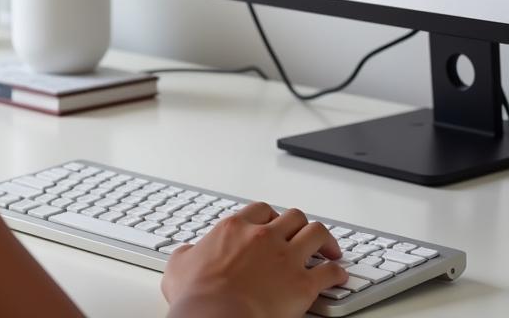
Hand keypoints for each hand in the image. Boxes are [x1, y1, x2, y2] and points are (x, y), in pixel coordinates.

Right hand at [161, 202, 346, 317]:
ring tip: (330, 250)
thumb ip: (187, 253)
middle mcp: (263, 236)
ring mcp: (285, 258)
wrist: (216, 316)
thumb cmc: (198, 295)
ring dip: (326, 241)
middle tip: (304, 235)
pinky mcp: (302, 284)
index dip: (270, 216)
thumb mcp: (179, 265)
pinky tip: (338, 276)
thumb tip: (186, 254)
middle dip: (301, 225)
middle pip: (293, 217)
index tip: (274, 224)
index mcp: (235, 228)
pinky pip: (330, 272)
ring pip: (316, 234)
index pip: (260, 210)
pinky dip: (337, 273)